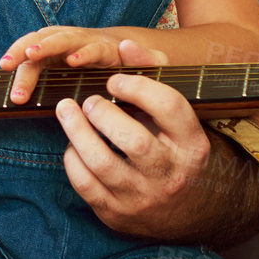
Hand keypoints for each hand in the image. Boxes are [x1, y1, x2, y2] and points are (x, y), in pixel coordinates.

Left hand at [0, 26, 127, 103]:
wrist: (120, 49)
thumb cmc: (83, 63)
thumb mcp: (60, 72)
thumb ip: (40, 83)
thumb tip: (14, 101)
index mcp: (48, 45)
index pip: (26, 48)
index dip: (14, 54)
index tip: (2, 66)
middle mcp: (62, 39)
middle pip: (38, 42)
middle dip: (21, 52)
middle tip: (7, 64)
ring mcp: (83, 42)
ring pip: (61, 40)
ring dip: (46, 46)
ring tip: (31, 53)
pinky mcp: (104, 49)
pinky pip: (93, 50)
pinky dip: (83, 54)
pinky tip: (73, 61)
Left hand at [52, 38, 213, 238]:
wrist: (186, 211)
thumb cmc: (174, 148)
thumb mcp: (175, 116)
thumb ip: (154, 75)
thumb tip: (124, 44)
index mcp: (192, 145)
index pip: (170, 107)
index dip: (137, 86)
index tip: (113, 80)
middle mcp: (170, 174)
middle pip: (135, 141)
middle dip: (103, 113)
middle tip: (89, 100)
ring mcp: (143, 198)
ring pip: (103, 164)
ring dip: (77, 131)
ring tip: (66, 109)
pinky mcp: (116, 214)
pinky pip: (85, 184)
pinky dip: (72, 158)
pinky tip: (73, 143)